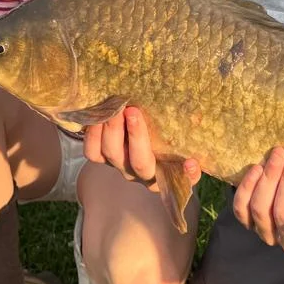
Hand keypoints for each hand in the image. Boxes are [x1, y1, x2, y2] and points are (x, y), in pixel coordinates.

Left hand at [84, 104, 200, 193]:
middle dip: (133, 135)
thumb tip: (192, 163)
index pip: (164, 172)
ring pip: (108, 155)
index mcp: (161, 176)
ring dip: (110, 130)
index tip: (185, 158)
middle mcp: (137, 173)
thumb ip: (191, 160)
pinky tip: (98, 113)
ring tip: (114, 107)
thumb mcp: (184, 150)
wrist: (150, 136)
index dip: (171, 168)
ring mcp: (117, 164)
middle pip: (134, 162)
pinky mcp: (101, 155)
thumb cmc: (171, 144)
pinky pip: (91, 151)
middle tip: (132, 110)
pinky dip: (91, 134)